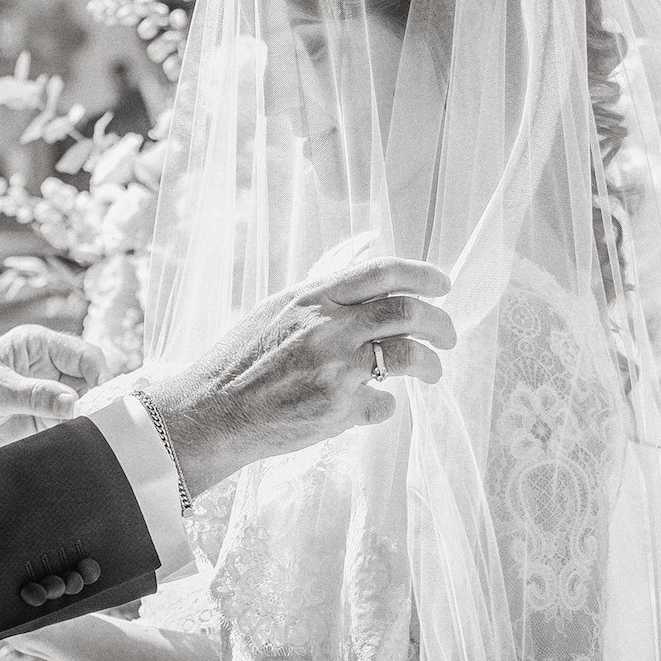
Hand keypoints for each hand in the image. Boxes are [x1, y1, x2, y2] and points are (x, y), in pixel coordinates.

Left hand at [0, 325, 109, 475]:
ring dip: (85, 420)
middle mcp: (48, 366)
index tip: (97, 400)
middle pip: (90, 380)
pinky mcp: (41, 419)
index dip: (98, 374)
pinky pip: (68, 425)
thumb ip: (35, 395)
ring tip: (80, 435)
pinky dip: (72, 434)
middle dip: (95, 399)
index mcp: (38, 344)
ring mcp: (46, 394)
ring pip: (83, 404)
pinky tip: (70, 443)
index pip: (85, 354)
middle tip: (91, 422)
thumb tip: (75, 403)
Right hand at [149, 256, 455, 496]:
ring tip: (431, 372)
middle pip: (408, 313)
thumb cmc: (240, 359)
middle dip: (440, 324)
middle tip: (448, 336)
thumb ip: (323, 286)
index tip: (443, 285)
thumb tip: (365, 248)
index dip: (423, 275)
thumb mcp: (277, 307)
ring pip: (409, 357)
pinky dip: (384, 404)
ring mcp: (336, 370)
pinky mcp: (339, 410)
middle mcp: (328, 328)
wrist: (212, 412)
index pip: (383, 272)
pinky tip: (370, 405)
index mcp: (313, 297)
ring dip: (430, 365)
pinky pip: (384, 404)